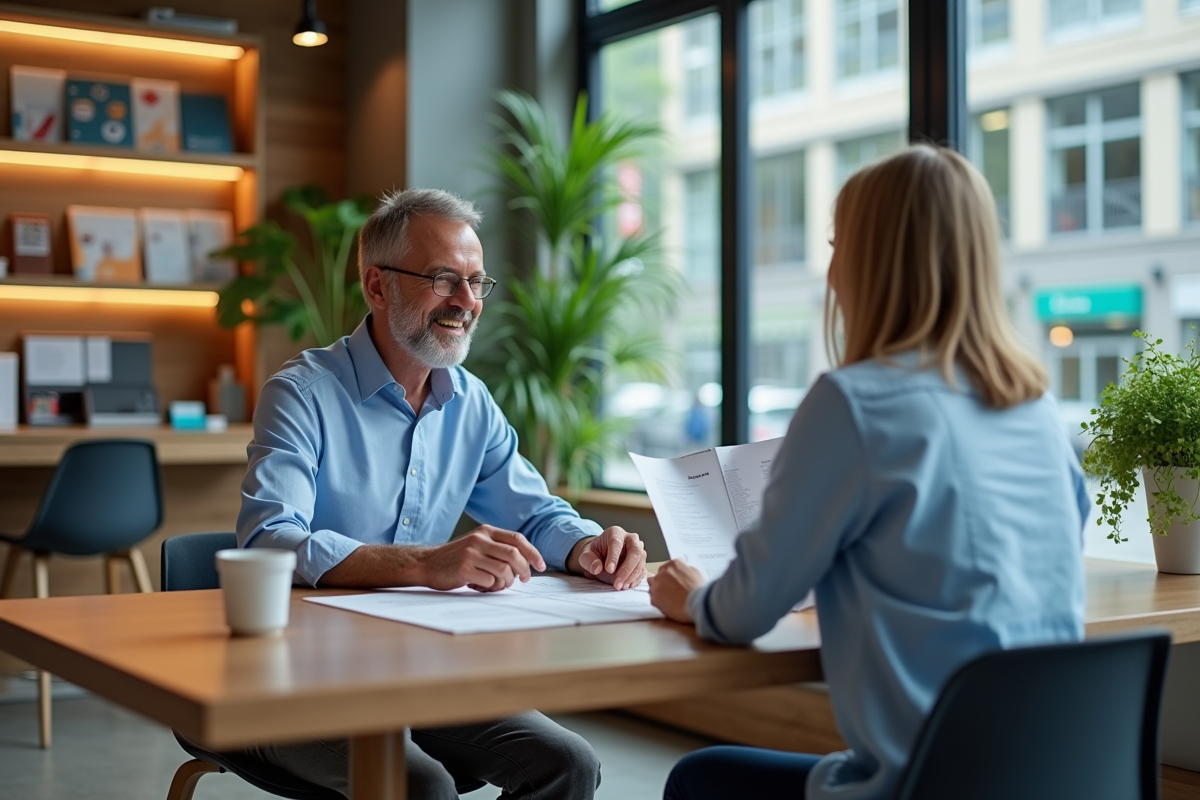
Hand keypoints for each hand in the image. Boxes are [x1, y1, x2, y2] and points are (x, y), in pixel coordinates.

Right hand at [417, 526, 545, 591]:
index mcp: (486, 531)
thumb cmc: (456, 558)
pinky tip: (483, 586)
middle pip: (514, 555)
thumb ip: (498, 548)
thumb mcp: (477, 545)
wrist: (427, 564)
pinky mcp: (464, 568)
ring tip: (498, 585)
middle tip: (524, 580)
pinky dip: (492, 587)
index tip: (541, 566)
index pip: (518, 539)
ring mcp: (472, 553)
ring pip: (504, 570)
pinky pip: (490, 580)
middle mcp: (480, 539)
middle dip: (524, 570)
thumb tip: (526, 563)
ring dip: (506, 582)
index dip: (533, 553)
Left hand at [568, 527, 646, 589]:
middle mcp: (630, 539)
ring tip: (621, 586)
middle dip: (627, 568)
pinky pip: (642, 570)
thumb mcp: (585, 556)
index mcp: (615, 533)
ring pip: (641, 561)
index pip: (617, 542)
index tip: (609, 570)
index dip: (614, 557)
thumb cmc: (594, 554)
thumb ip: (589, 560)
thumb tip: (597, 568)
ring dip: (632, 576)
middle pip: (635, 551)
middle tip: (618, 582)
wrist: (600, 558)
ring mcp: (638, 550)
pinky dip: (636, 579)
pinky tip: (627, 585)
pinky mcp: (640, 562)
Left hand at [648, 559, 704, 622]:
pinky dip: (658, 600)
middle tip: (671, 589)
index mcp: (673, 565)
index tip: (673, 580)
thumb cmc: (699, 589)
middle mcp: (662, 573)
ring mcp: (656, 586)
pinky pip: (652, 598)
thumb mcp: (695, 572)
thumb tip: (681, 571)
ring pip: (652, 585)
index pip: (666, 567)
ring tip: (667, 597)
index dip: (670, 575)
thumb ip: (684, 569)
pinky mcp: (654, 599)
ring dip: (658, 589)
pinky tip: (667, 604)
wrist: (697, 604)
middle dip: (663, 581)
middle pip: (658, 576)